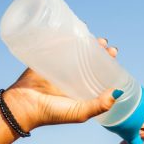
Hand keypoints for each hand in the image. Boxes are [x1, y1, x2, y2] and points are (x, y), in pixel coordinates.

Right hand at [1, 37, 120, 130]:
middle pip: (89, 60)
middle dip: (99, 51)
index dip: (108, 65)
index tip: (114, 56)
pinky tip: (74, 30)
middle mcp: (72, 78)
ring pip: (76, 51)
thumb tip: (119, 92)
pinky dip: (66, 37)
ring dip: (87, 43)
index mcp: (82, 91)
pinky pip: (57, 45)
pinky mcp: (46, 59)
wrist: (24, 106)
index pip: (98, 74)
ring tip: (96, 39)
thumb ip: (100, 105)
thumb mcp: (80, 112)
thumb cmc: (52, 113)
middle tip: (106, 46)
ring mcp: (60, 68)